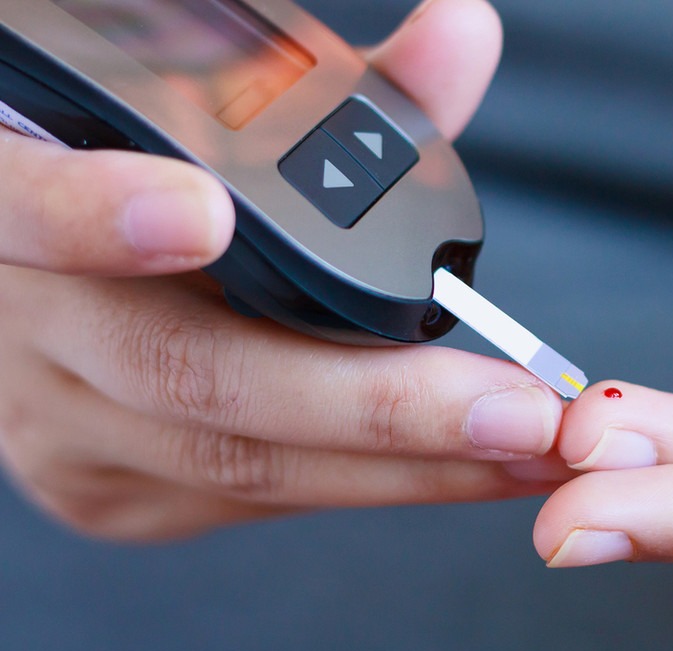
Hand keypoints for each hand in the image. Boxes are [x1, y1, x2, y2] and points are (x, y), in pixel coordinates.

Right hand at [0, 0, 564, 541]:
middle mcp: (31, 327)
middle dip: (380, 406)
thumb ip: (341, 91)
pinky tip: (465, 466)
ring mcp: (59, 423)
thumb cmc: (151, 182)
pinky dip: (370, 479)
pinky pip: (252, 493)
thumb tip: (464, 32)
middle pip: (196, 376)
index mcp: (19, 194)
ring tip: (532, 447)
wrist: (59, 291)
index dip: (96, 214)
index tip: (203, 214)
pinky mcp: (102, 488)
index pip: (16, 204)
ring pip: (240, 461)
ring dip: (407, 466)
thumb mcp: (214, 121)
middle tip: (516, 410)